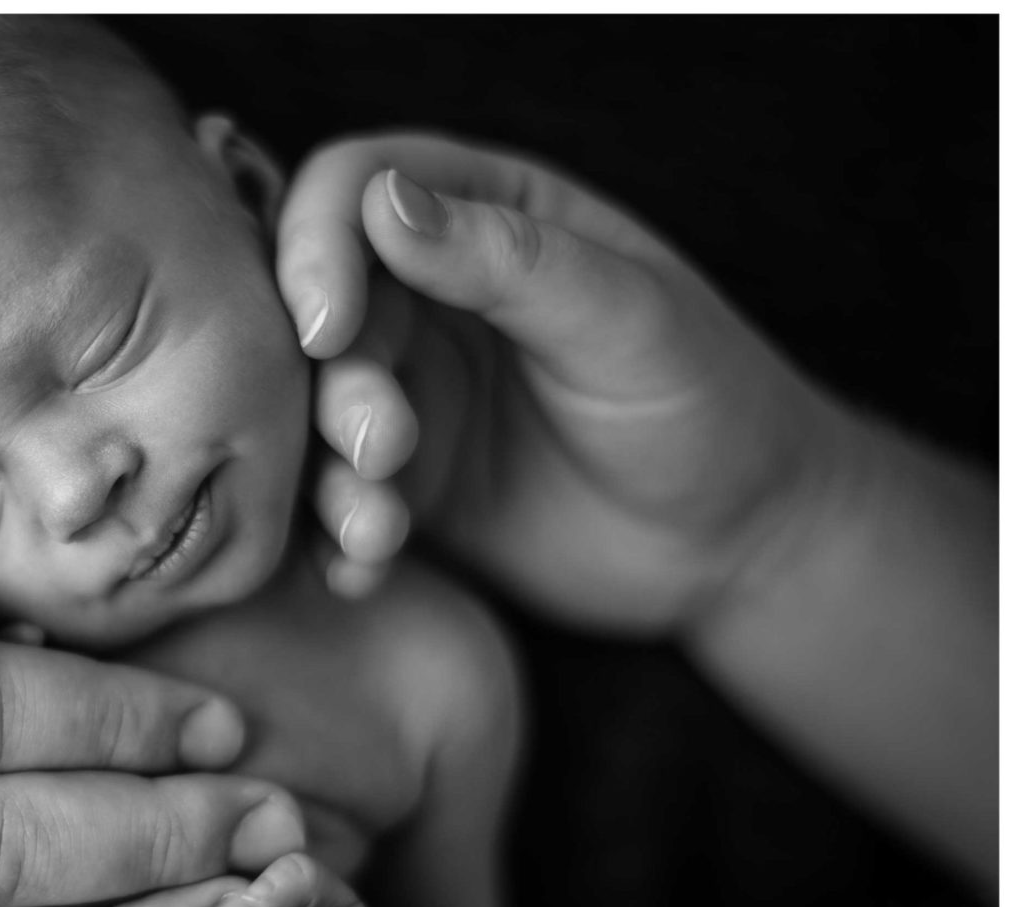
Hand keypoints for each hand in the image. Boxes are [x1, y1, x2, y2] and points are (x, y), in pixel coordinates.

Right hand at [279, 132, 839, 633]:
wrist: (738, 544)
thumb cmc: (706, 403)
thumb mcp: (623, 317)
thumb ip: (508, 259)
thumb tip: (383, 201)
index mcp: (486, 216)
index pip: (355, 190)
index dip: (315, 245)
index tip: (325, 327)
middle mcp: (428, 296)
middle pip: (317, 312)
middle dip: (334, 385)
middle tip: (384, 447)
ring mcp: (410, 393)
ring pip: (314, 412)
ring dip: (328, 472)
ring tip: (378, 530)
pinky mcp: (403, 485)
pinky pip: (332, 500)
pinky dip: (332, 537)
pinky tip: (365, 570)